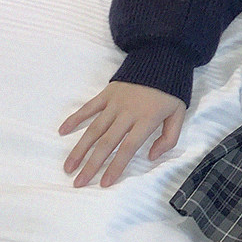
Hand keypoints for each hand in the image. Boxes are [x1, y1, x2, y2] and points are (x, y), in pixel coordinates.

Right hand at [58, 81, 185, 187]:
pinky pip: (88, 107)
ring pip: (94, 129)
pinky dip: (75, 118)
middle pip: (106, 143)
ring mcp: (115, 102)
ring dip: (79, 149)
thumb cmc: (171, 92)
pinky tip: (62, 131)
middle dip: (91, 165)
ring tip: (68, 167)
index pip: (128, 147)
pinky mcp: (107, 93)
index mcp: (147, 119)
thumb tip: (151, 157)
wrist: (163, 59)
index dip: (116, 166)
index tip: (104, 183)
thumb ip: (169, 138)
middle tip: (78, 182)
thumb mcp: (179, 114)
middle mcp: (128, 112)